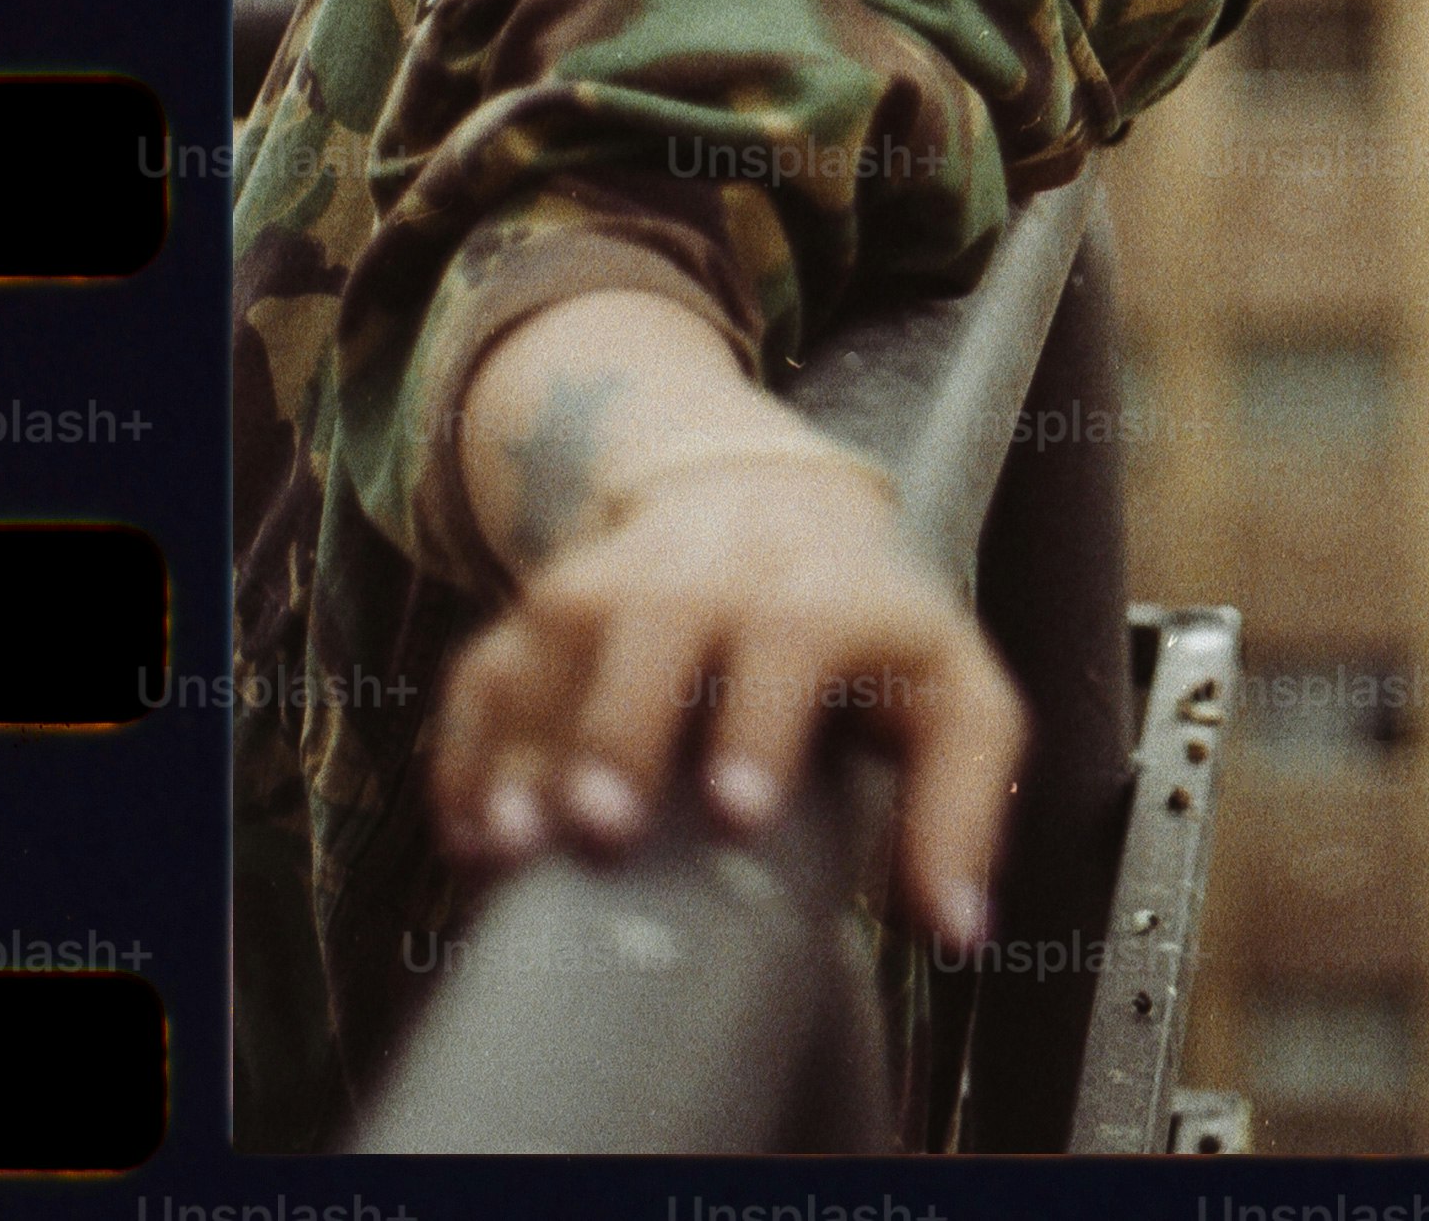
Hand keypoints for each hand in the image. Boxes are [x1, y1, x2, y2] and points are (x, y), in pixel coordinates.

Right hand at [429, 448, 1026, 951]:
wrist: (769, 499)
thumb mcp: (949, 692)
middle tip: (604, 828)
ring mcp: (614, 578)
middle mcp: (708, 568)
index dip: (761, 719)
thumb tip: (956, 930)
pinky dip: (466, 745)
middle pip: (650, 618)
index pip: (791, 630)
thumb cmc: (869, 629)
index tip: (740, 812)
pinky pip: (486, 664)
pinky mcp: (541, 609)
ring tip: (513, 846)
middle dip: (620, 722)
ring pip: (554, 635)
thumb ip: (962, 802)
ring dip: (526, 738)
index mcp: (819, 590)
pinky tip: (471, 832)